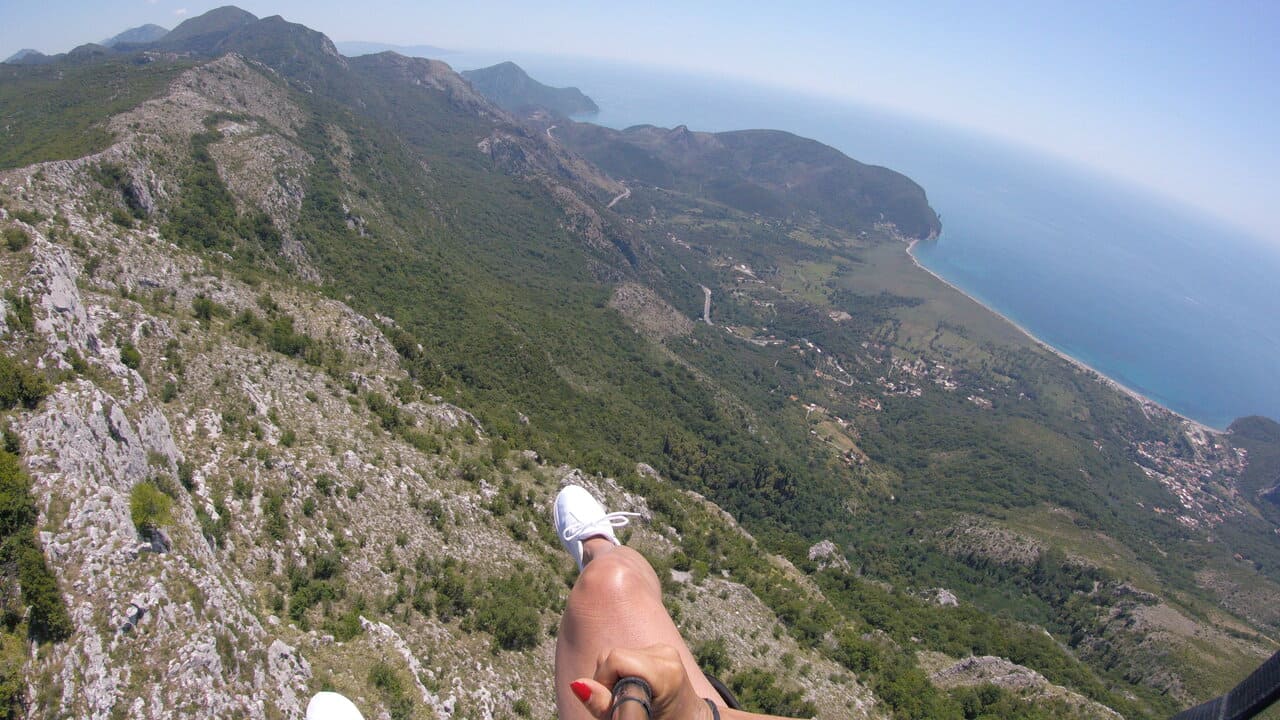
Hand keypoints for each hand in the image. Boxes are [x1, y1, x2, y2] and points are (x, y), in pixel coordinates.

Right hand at [571, 644, 712, 719]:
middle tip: (619, 706)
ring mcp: (663, 650)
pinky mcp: (658, 649)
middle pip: (613, 656)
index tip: (613, 707)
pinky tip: (633, 690)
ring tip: (627, 699)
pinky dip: (620, 675)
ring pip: (615, 656)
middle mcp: (666, 655)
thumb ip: (604, 705)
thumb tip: (577, 684)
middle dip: (606, 682)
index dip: (605, 684)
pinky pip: (625, 657)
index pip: (616, 660)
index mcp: (666, 673)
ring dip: (612, 679)